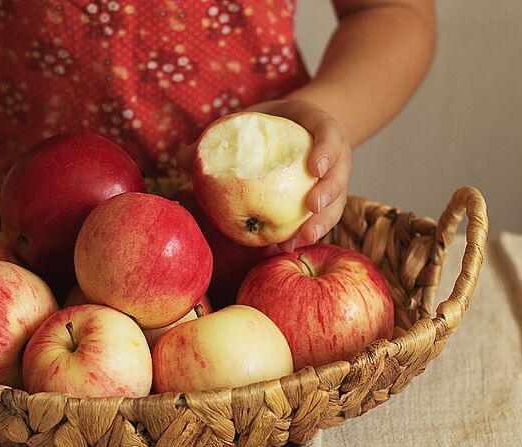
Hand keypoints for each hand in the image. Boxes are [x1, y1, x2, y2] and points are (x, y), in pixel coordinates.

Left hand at [175, 99, 350, 252]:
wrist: (292, 131)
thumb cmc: (265, 127)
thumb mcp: (245, 123)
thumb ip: (217, 138)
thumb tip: (181, 157)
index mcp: (318, 126)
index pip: (329, 132)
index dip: (326, 149)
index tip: (313, 167)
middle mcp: (333, 155)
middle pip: (340, 173)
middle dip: (330, 192)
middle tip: (311, 207)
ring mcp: (333, 180)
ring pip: (337, 202)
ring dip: (322, 222)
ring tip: (300, 240)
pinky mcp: (326, 201)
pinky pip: (321, 218)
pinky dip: (304, 233)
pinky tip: (285, 248)